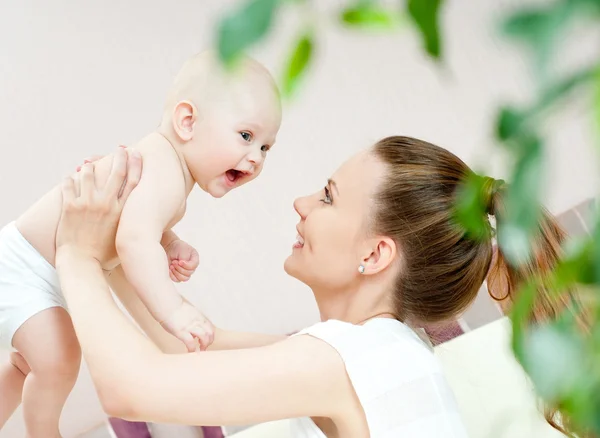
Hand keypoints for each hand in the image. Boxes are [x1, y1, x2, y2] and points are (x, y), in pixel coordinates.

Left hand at [56, 147, 141, 265]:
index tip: (136, 154)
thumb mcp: (125, 237)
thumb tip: (141, 217)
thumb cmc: (105, 255)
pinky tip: (71, 177)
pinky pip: (69, 185)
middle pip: (116, 172)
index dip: (136, 165)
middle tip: (120, 150)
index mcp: (122, 211)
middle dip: (119, 157)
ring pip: (89, 174)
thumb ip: (132, 224)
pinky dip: (70, 179)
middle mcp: (107, 204)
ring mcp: (88, 204)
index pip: (133, 181)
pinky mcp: (70, 207)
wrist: (82, 263)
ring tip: (89, 164)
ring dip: (90, 166)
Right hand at [160, 300, 213, 351]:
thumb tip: (194, 331)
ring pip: (204, 337)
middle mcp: (197, 321)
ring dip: (204, 345)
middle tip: (204, 347)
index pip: (210, 327)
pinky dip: (192, 349)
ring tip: (200, 350)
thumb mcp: (189, 312)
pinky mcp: (182, 332)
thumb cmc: (174, 308)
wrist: (166, 306)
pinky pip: (191, 343)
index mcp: (199, 316)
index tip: (207, 340)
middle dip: (209, 341)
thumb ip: (194, 320)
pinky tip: (190, 351)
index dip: (210, 335)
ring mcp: (190, 327)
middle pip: (210, 333)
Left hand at [164, 239, 198, 281]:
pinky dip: (172, 276)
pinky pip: (177, 280)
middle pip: (188, 273)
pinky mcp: (178, 275)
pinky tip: (170, 269)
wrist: (170, 247)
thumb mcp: (183, 251)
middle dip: (179, 268)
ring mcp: (185, 271)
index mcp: (195, 259)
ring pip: (184, 278)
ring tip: (172, 265)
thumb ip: (185, 259)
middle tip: (174, 262)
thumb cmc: (178, 248)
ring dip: (176, 272)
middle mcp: (191, 267)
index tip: (179, 261)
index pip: (193, 266)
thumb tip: (182, 266)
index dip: (186, 265)